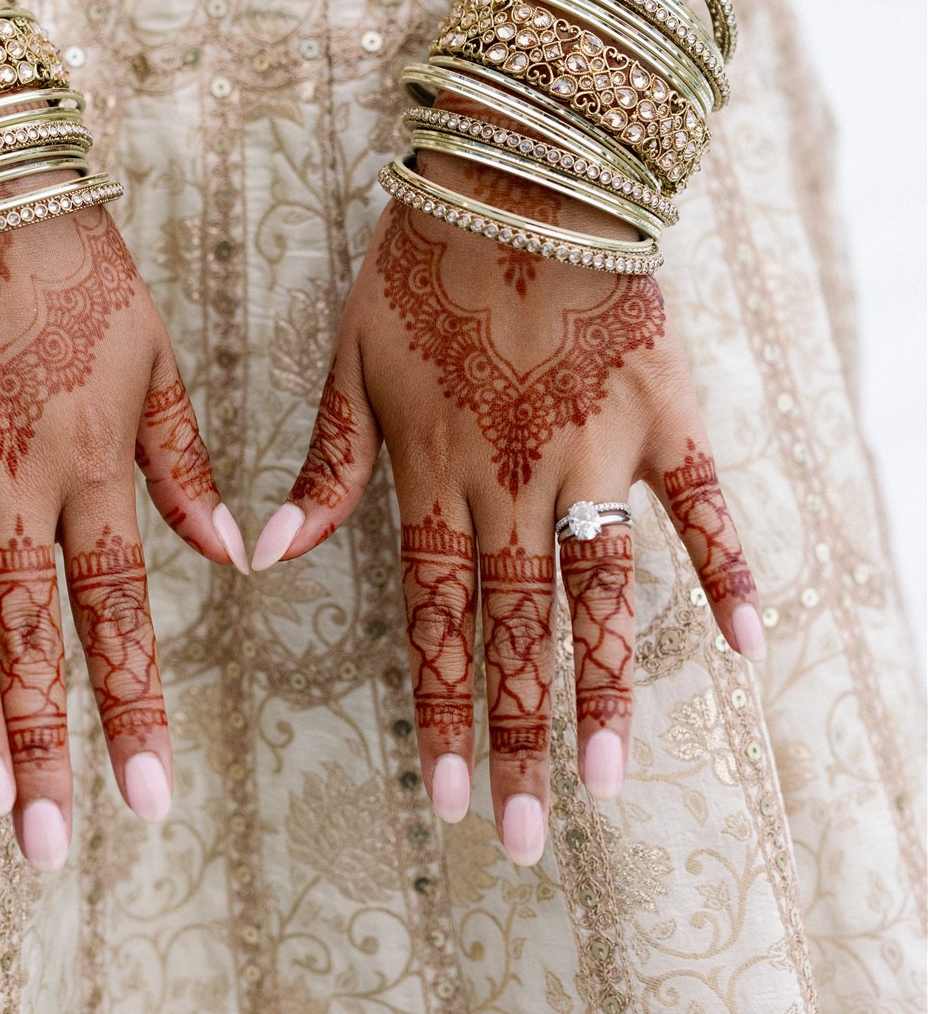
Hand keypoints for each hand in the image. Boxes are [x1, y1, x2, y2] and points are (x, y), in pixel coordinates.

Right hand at [0, 206, 247, 870]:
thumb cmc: (77, 268)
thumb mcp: (158, 358)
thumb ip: (186, 464)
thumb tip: (236, 561)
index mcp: (92, 469)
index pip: (117, 613)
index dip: (133, 709)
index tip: (149, 801)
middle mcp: (14, 485)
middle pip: (29, 636)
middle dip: (47, 745)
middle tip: (54, 846)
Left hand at [253, 168, 764, 866]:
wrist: (518, 176)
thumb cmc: (418, 263)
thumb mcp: (347, 361)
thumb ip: (322, 468)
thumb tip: (264, 560)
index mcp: (436, 475)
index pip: (437, 619)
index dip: (443, 711)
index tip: (445, 799)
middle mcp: (517, 484)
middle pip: (518, 633)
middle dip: (518, 739)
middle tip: (521, 837)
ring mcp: (598, 455)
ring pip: (603, 596)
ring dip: (605, 692)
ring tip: (606, 781)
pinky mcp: (665, 416)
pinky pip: (706, 507)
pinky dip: (729, 571)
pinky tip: (750, 646)